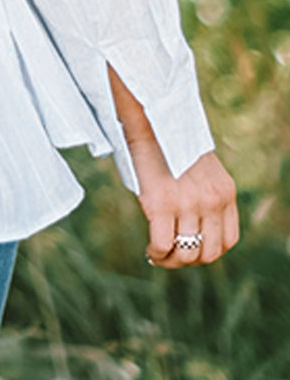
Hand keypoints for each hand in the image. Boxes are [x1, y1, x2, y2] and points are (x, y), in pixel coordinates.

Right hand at [128, 134, 238, 267]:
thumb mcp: (201, 169)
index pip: (228, 240)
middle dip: (188, 261)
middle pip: (208, 253)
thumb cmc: (170, 142)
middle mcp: (212, 201)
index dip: (209, 251)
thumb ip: (204, 194)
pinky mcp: (162, 203)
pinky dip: (156, 253)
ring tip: (158, 254)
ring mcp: (188, 204)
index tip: (191, 249)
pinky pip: (163, 244)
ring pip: (185, 253)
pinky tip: (150, 249)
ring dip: (171, 260)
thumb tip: (191, 226)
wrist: (151, 118)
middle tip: (171, 256)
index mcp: (225, 192)